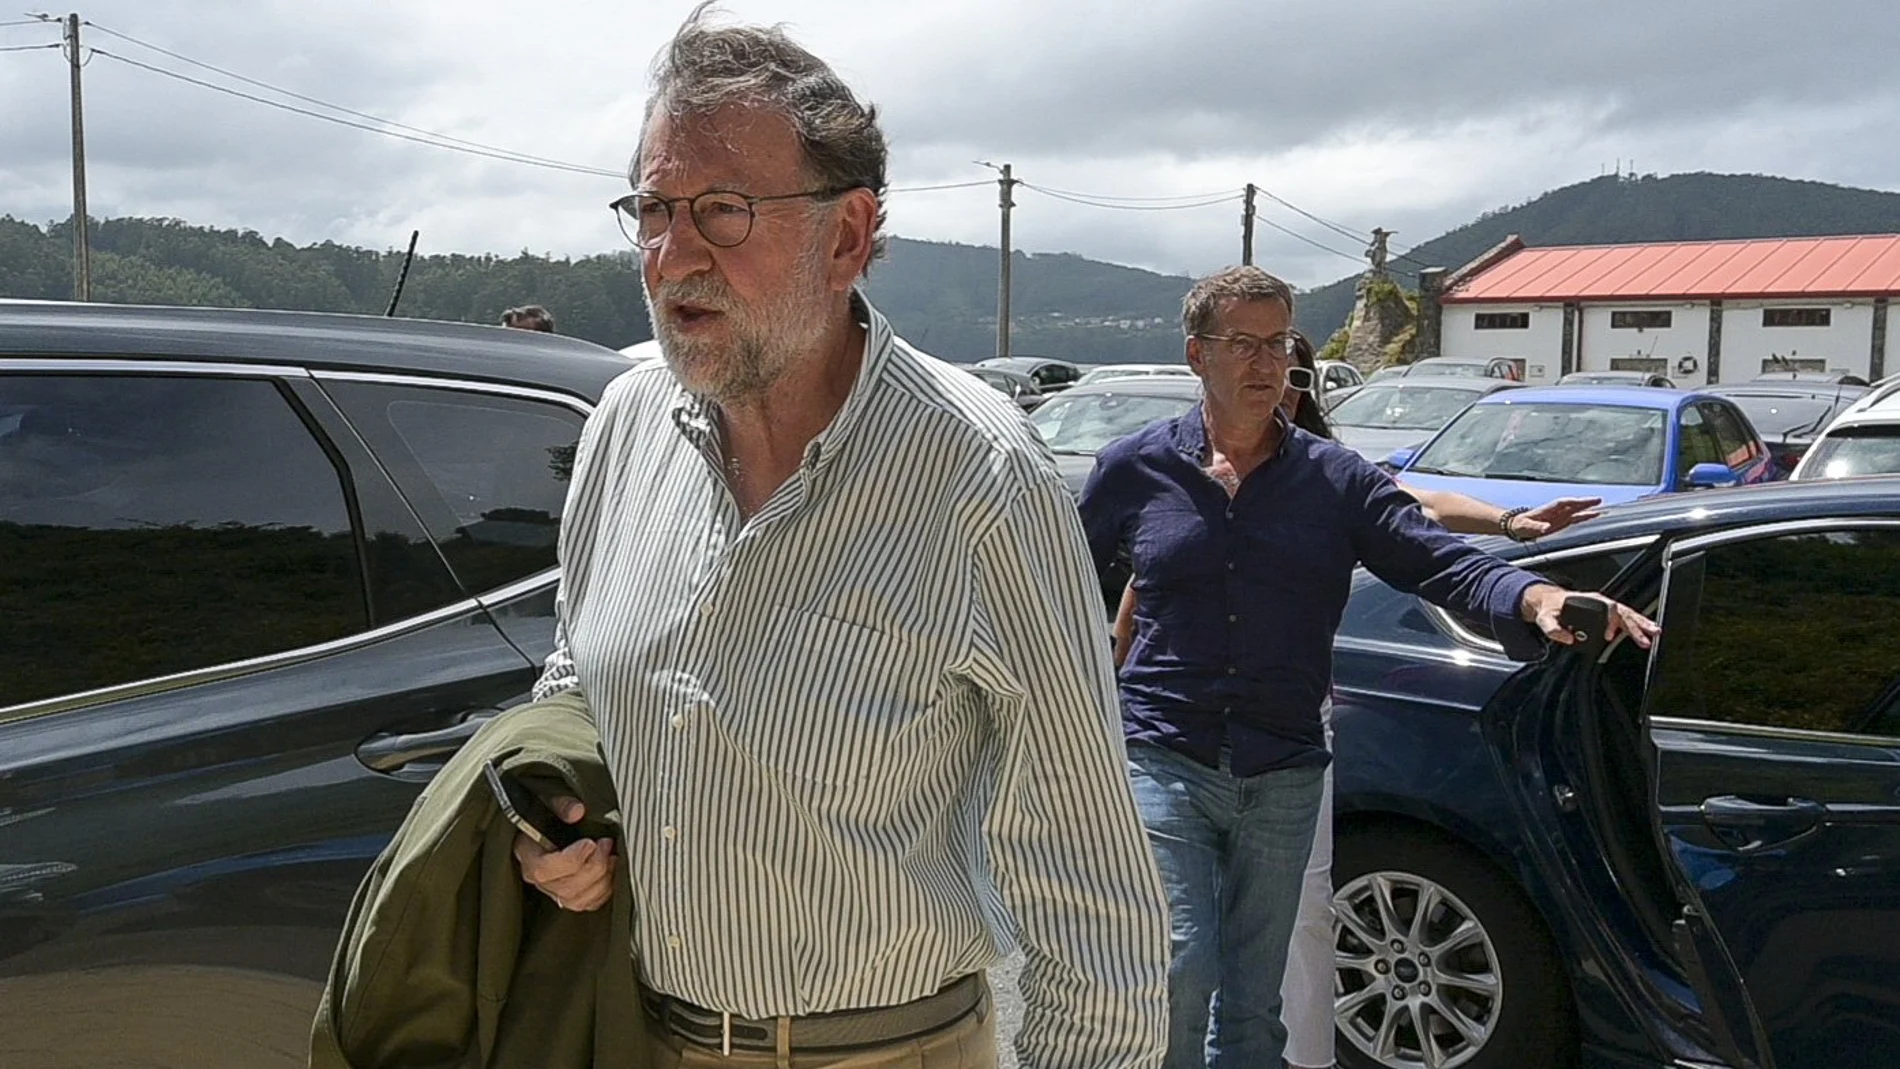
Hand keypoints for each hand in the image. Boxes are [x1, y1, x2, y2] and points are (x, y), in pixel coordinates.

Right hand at [513, 795, 615, 911]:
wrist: (548, 825)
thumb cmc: (546, 814)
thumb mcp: (549, 802)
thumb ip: (562, 805)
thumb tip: (578, 811)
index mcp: (528, 857)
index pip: (545, 870)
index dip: (572, 860)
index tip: (590, 842)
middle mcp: (539, 880)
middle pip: (567, 888)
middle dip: (594, 866)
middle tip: (605, 844)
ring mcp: (554, 891)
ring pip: (579, 900)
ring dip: (602, 879)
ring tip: (611, 856)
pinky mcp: (570, 897)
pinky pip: (589, 904)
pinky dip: (605, 891)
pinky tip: (611, 871)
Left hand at [1510, 497, 1603, 539]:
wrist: (1517, 526)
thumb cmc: (1521, 525)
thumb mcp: (1526, 527)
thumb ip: (1537, 527)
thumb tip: (1546, 528)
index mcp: (1548, 510)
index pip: (1563, 503)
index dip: (1572, 502)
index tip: (1581, 502)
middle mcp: (1556, 511)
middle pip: (1573, 504)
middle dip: (1584, 502)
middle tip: (1598, 500)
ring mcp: (1560, 515)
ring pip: (1577, 510)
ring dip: (1588, 508)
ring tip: (1600, 506)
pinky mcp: (1562, 521)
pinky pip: (1576, 517)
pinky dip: (1585, 516)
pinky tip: (1594, 514)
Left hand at [1521, 586, 1658, 649]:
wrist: (1547, 601)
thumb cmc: (1549, 608)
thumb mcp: (1545, 618)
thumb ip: (1553, 629)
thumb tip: (1567, 639)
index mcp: (1588, 602)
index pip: (1608, 609)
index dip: (1612, 622)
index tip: (1611, 635)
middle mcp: (1599, 603)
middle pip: (1622, 612)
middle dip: (1636, 624)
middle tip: (1650, 634)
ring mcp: (1604, 607)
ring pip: (1627, 614)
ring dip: (1641, 623)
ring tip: (1654, 632)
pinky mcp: (1606, 614)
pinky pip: (1624, 618)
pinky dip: (1635, 625)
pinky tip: (1644, 633)